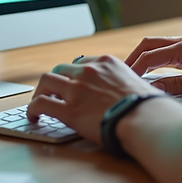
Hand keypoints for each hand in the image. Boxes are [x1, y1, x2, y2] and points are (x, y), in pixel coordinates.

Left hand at [26, 55, 161, 144]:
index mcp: (106, 63)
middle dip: (54, 81)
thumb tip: (129, 94)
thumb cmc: (148, 107)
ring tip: (39, 102)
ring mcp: (76, 89)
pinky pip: (41, 104)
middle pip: (60, 69)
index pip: (80, 64)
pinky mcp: (69, 110)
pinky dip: (33, 109)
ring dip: (40, 92)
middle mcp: (88, 72)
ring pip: (46, 81)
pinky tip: (33, 116)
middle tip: (52, 93)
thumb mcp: (138, 83)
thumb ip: (125, 83)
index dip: (73, 76)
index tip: (71, 84)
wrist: (145, 119)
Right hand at [125, 36, 181, 97]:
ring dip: (140, 57)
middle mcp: (181, 43)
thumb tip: (153, 88)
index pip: (150, 56)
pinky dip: (150, 59)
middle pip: (147, 44)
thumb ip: (177, 85)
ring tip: (129, 72)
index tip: (125, 80)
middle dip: (132, 58)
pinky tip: (145, 71)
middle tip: (120, 73)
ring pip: (153, 46)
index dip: (135, 68)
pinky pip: (161, 52)